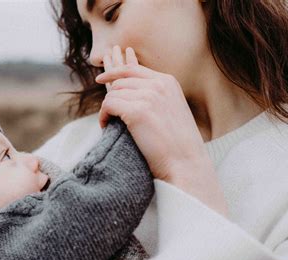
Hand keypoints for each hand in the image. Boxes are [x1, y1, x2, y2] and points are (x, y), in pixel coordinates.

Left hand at [96, 46, 227, 215]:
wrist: (186, 163)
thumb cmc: (177, 144)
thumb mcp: (171, 109)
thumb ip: (155, 96)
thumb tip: (128, 93)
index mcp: (168, 82)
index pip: (133, 69)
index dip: (113, 73)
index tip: (101, 80)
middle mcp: (158, 85)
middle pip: (120, 82)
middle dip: (112, 98)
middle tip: (110, 115)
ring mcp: (148, 96)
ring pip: (113, 94)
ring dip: (107, 109)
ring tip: (109, 124)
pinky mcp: (137, 111)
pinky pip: (108, 105)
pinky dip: (103, 116)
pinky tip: (106, 126)